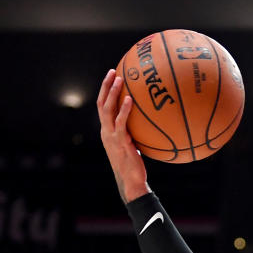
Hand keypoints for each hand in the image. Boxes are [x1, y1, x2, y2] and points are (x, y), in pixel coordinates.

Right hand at [96, 69, 149, 203]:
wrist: (131, 181)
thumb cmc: (136, 165)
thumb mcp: (134, 146)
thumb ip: (137, 133)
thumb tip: (151, 123)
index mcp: (107, 131)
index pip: (103, 107)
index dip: (105, 92)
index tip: (112, 78)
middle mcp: (105, 131)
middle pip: (101, 103)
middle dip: (105, 86)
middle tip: (112, 71)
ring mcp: (111, 136)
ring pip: (107, 109)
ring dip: (112, 93)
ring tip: (119, 79)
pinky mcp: (119, 141)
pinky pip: (120, 122)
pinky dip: (124, 110)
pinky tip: (130, 100)